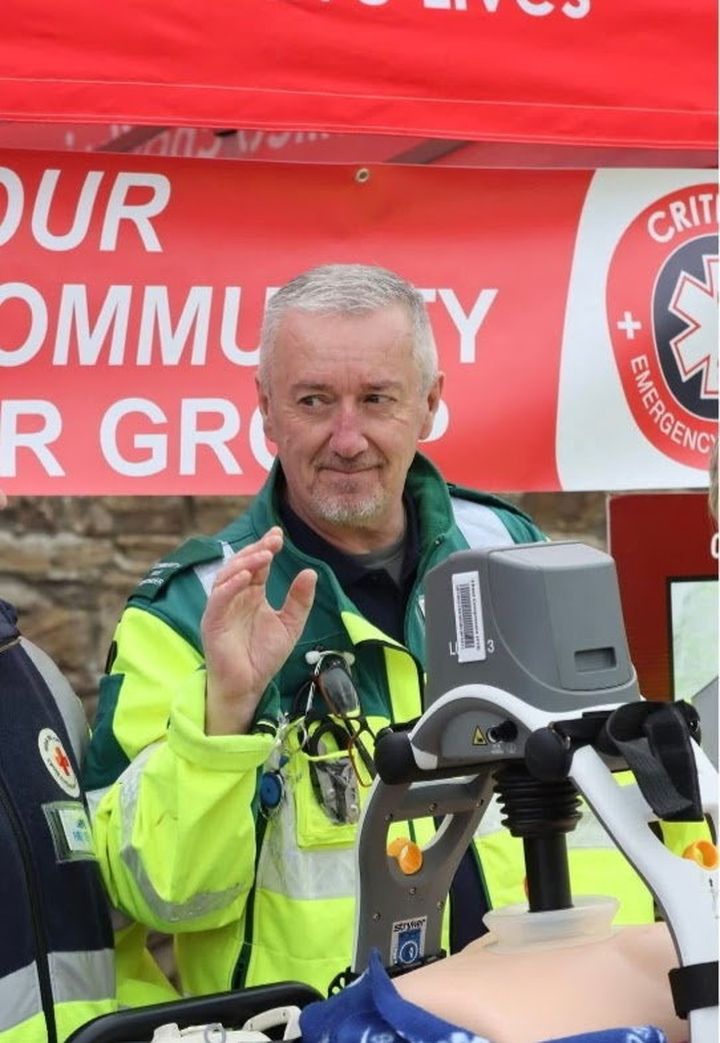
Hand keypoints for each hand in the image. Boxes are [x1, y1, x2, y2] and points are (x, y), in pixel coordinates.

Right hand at [201, 527, 315, 734]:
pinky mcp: (212, 622)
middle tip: (274, 540)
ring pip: (227, 576)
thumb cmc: (264, 656)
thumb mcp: (290, 625)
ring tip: (264, 555)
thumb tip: (310, 572)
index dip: (266, 548)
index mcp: (252, 594)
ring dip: (244, 563)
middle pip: (241, 565)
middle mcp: (235, 596)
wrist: (249, 686)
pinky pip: (218, 599)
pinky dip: (230, 586)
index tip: (279, 535)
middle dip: (257, 550)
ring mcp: (222, 608)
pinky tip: (245, 577)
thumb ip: (299, 600)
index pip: (258, 565)